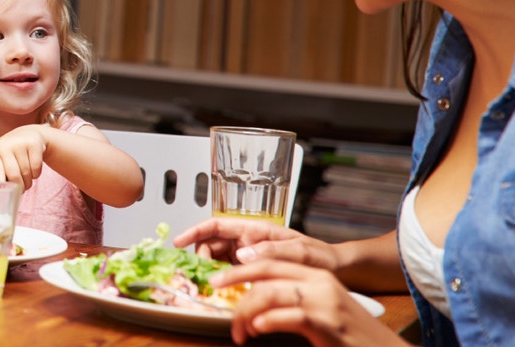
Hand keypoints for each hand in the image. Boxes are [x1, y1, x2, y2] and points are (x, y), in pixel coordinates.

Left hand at [0, 125, 45, 191]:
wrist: (29, 134)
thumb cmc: (14, 153)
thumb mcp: (3, 159)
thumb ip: (0, 174)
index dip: (0, 184)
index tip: (3, 195)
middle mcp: (6, 145)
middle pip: (14, 175)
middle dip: (19, 186)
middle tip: (21, 190)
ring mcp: (20, 143)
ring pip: (26, 173)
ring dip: (28, 182)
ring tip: (27, 179)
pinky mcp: (34, 144)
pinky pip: (36, 168)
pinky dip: (36, 174)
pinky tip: (34, 169)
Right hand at [172, 217, 341, 270]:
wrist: (336, 270)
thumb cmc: (321, 256)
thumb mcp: (300, 251)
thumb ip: (271, 250)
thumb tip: (242, 254)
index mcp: (256, 229)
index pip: (217, 224)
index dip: (194, 230)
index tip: (178, 241)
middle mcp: (248, 240)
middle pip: (211, 243)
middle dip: (200, 255)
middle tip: (203, 274)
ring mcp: (249, 255)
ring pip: (216, 258)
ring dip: (209, 268)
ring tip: (211, 282)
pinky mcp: (252, 270)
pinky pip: (228, 271)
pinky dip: (221, 278)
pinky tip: (223, 289)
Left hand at [212, 260, 406, 346]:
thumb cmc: (350, 334)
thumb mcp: (322, 307)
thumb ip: (294, 297)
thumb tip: (256, 300)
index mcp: (318, 274)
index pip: (271, 262)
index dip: (241, 268)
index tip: (220, 278)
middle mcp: (320, 282)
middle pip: (265, 273)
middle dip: (234, 282)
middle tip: (216, 295)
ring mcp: (324, 302)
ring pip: (268, 295)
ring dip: (246, 313)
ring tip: (240, 330)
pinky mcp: (326, 323)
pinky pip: (286, 316)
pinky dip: (266, 322)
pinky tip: (257, 330)